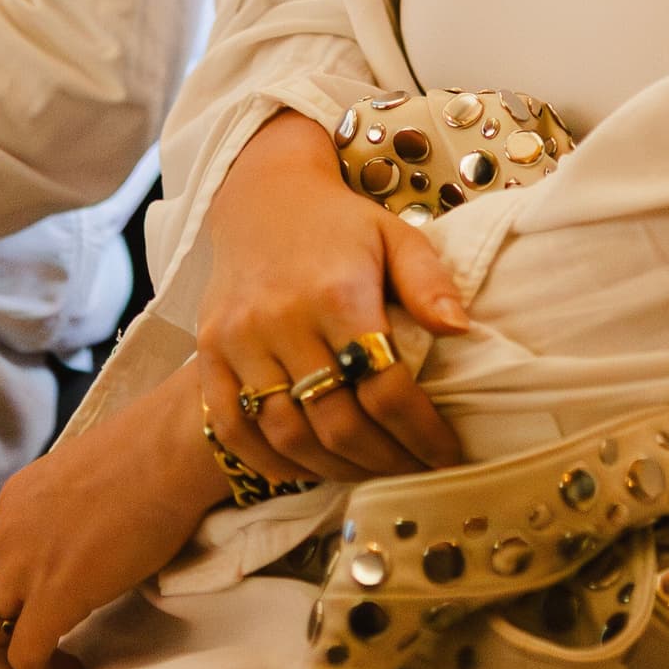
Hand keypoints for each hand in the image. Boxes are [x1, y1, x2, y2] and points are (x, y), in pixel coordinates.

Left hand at [0, 378, 232, 668]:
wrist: (165, 452)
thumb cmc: (148, 451)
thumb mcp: (83, 474)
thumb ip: (68, 505)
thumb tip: (86, 527)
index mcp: (14, 500)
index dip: (2, 589)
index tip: (34, 603)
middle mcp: (6, 534)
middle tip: (25, 640)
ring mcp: (23, 568)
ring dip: (6, 657)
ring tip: (43, 662)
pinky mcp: (53, 598)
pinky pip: (26, 655)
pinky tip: (72, 667)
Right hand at [192, 115, 468, 485]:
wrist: (263, 197)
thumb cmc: (341, 225)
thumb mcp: (397, 237)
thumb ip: (429, 283)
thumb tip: (460, 331)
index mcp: (337, 292)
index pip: (385, 387)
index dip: (422, 433)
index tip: (447, 455)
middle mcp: (281, 319)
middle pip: (336, 422)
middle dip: (385, 460)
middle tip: (414, 471)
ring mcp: (238, 340)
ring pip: (286, 435)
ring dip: (335, 467)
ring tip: (370, 470)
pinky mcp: (209, 352)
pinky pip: (233, 427)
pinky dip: (271, 461)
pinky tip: (309, 466)